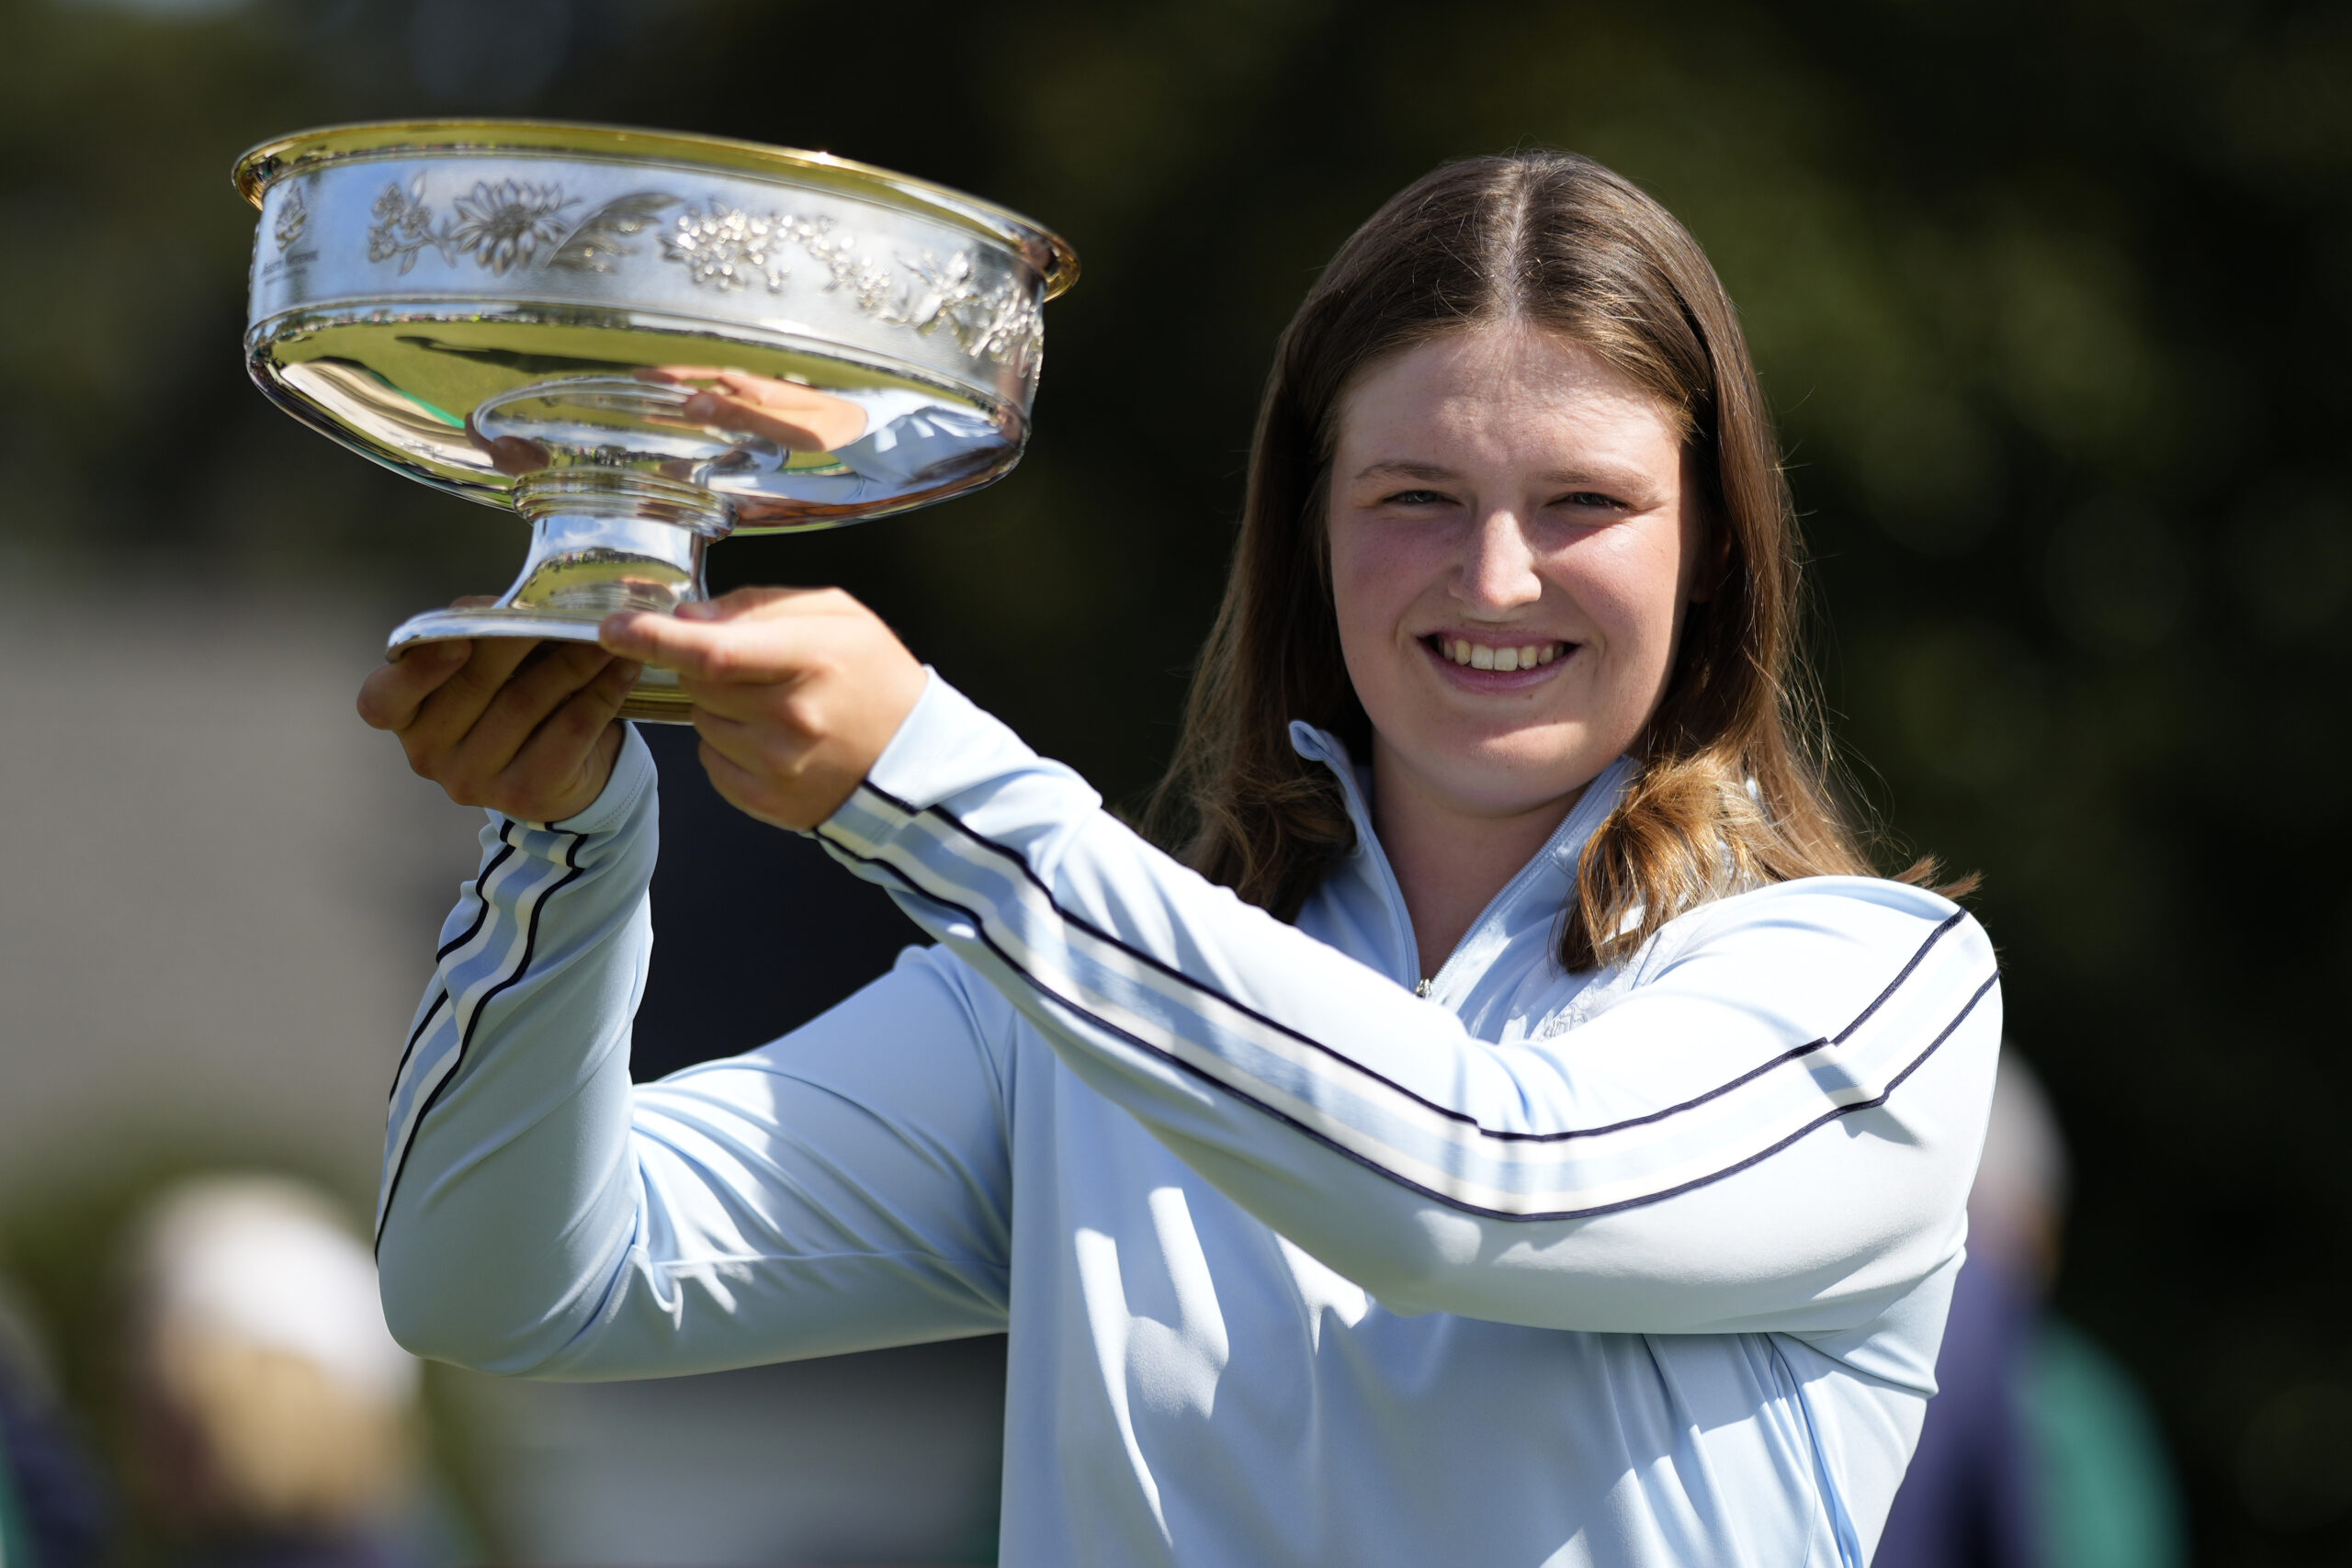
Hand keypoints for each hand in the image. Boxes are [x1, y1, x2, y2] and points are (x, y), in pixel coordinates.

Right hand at [357, 602, 639, 821]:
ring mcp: (474, 781)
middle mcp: (428, 754)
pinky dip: (601, 693)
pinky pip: (569, 731)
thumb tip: (513, 601)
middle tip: (564, 607)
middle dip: (522, 637)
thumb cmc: (512, 699)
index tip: (458, 640)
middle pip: (473, 684)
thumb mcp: (485, 667)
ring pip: (526, 703)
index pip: (383, 700)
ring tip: (609, 633)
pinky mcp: (526, 795)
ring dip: (573, 660)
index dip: (418, 670)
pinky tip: (624, 668)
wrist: (563, 770)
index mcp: (404, 716)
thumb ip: (481, 636)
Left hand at [598, 587, 925, 830]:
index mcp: (811, 660)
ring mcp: (777, 767)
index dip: (654, 638)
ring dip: (721, 706)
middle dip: (707, 664)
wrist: (916, 760)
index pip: (712, 651)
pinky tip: (772, 740)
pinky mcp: (766, 801)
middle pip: (699, 682)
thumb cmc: (874, 676)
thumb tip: (687, 617)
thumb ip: (758, 605)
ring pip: (701, 720)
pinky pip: (711, 760)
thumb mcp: (836, 614)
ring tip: (776, 707)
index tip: (613, 627)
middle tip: (755, 665)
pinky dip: (728, 744)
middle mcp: (791, 718)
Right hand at [641, 366, 869, 451]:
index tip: (637, 377)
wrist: (864, 421)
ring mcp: (757, 398)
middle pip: (699, 383)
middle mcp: (750, 387)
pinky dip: (703, 413)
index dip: (669, 376)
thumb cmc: (829, 424)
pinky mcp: (765, 410)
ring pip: (709, 397)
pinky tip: (689, 420)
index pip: (701, 375)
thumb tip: (692, 403)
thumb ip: (741, 415)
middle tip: (627, 391)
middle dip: (665, 387)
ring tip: (646, 407)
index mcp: (752, 385)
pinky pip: (725, 409)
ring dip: (681, 400)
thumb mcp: (786, 424)